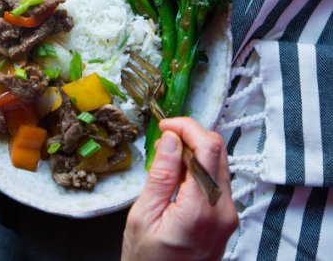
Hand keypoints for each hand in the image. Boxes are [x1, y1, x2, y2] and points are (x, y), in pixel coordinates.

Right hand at [121, 118, 237, 260]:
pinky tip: (177, 174)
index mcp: (201, 209)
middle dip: (190, 135)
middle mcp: (223, 210)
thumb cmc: (148, 259)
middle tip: (162, 140)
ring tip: (165, 158)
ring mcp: (228, 214)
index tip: (165, 126)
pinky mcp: (225, 217)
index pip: (208, 149)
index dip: (187, 127)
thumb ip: (161, 174)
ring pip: (219, 162)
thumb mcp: (143, 215)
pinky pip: (216, 178)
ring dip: (194, 150)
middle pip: (218, 151)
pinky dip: (198, 166)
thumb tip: (170, 138)